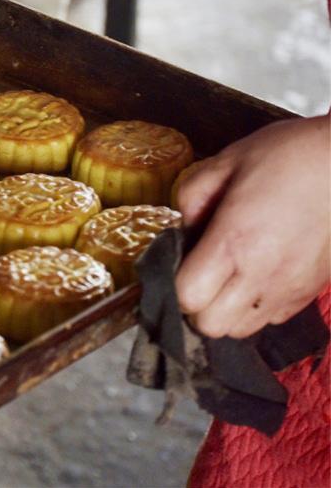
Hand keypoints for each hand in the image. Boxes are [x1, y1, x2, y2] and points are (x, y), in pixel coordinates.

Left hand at [174, 113, 330, 337]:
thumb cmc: (288, 156)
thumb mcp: (226, 162)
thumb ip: (193, 197)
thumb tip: (185, 227)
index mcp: (233, 242)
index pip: (188, 297)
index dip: (175, 284)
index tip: (180, 263)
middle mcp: (262, 274)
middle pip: (212, 326)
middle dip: (197, 306)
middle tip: (200, 275)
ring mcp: (291, 288)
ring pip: (243, 330)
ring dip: (227, 311)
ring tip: (229, 279)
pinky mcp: (312, 291)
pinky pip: (274, 319)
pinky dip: (258, 308)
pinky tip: (258, 277)